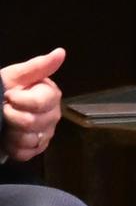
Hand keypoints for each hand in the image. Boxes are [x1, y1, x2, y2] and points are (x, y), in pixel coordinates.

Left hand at [2, 47, 65, 162]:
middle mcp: (53, 114)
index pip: (42, 103)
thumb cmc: (3, 90)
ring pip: (31, 139)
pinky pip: (27, 153)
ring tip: (5, 126)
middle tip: (3, 111)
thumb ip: (37, 67)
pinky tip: (8, 138)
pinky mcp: (37, 149)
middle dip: (13, 118)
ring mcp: (46, 133)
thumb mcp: (14, 76)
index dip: (21, 101)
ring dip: (12, 134)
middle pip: (35, 123)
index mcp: (50, 95)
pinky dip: (13, 148)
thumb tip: (61, 52)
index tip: (8, 96)